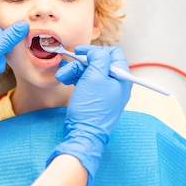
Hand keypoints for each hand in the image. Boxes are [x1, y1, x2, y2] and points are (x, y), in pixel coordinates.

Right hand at [49, 45, 132, 185]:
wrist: (83, 134)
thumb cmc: (92, 108)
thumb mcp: (95, 77)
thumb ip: (99, 58)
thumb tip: (95, 52)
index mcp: (122, 78)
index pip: (114, 53)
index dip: (96, 50)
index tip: (80, 52)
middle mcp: (116, 84)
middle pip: (99, 62)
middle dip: (81, 63)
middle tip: (68, 65)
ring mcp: (105, 92)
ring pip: (89, 71)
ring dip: (74, 70)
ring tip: (62, 77)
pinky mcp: (95, 98)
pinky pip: (86, 82)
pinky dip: (75, 79)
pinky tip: (65, 81)